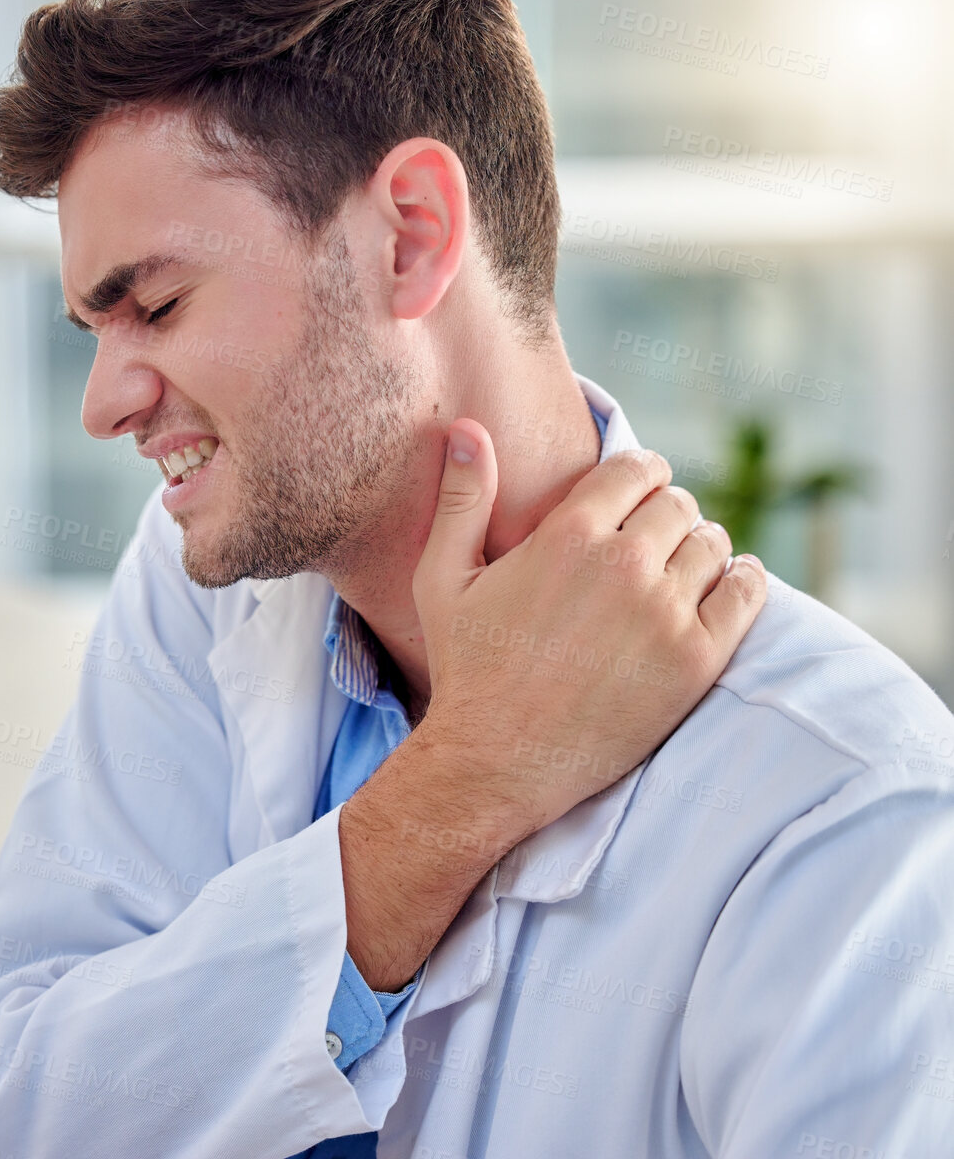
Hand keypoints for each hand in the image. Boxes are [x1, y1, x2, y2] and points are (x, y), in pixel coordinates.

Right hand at [337, 418, 764, 989]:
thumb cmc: (466, 668)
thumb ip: (462, 499)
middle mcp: (624, 565)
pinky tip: (724, 587)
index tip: (637, 493)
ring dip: (699, 548)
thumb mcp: (443, 579)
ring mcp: (666, 613)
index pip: (637, 469)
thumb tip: (467, 430)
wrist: (497, 761)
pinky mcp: (696, 659)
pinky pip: (746, 594)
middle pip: (678, 504)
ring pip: (713, 544)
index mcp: (567, 535)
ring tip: (678, 570)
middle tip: (652, 541)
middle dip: (665, 515)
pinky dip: (741, 582)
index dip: (640, 477)